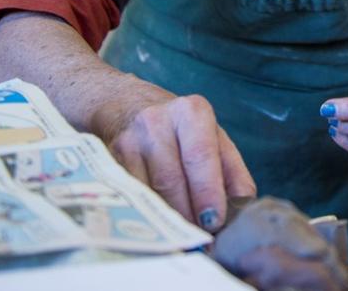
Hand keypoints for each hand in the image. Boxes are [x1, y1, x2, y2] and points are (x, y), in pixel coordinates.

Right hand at [106, 93, 257, 230]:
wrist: (127, 106)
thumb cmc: (181, 130)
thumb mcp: (213, 138)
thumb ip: (233, 170)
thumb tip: (242, 204)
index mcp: (192, 113)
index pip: (200, 156)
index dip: (207, 192)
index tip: (214, 221)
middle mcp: (156, 122)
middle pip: (171, 179)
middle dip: (187, 215)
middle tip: (199, 240)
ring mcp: (127, 141)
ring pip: (145, 192)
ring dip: (164, 221)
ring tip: (180, 240)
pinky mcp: (105, 160)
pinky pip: (125, 196)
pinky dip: (142, 217)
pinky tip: (154, 231)